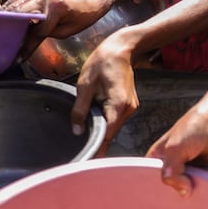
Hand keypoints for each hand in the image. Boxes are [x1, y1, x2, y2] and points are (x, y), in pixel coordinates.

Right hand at [3, 0, 108, 58]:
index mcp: (56, 8)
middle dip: (9, 31)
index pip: (35, 31)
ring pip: (14, 5)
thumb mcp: (67, 31)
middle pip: (19, 15)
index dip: (26, 46)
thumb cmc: (84, 16)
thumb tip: (26, 40)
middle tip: (1, 45)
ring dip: (4, 18)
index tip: (18, 57)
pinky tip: (3, 19)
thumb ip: (45, 34)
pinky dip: (9, 9)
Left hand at [71, 31, 139, 154]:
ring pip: (113, 125)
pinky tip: (95, 115)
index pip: (107, 134)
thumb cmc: (102, 63)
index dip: (97, 148)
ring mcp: (130, 107)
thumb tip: (77, 131)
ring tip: (85, 129)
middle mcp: (128, 109)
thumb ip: (80, 110)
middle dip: (97, 139)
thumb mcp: (85, 86)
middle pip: (111, 131)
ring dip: (100, 128)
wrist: (120, 49)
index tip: (88, 159)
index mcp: (118, 105)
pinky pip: (115, 118)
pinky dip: (105, 120)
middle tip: (81, 149)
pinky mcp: (128, 104)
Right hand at [146, 106, 207, 196]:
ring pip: (187, 191)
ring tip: (195, 192)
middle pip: (170, 189)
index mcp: (158, 159)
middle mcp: (173, 166)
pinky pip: (204, 188)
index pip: (151, 181)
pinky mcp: (206, 173)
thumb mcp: (174, 149)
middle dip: (175, 194)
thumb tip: (184, 193)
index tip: (162, 198)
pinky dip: (206, 190)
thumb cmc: (194, 126)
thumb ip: (171, 173)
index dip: (155, 190)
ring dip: (193, 193)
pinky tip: (207, 189)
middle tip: (180, 197)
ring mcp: (189, 170)